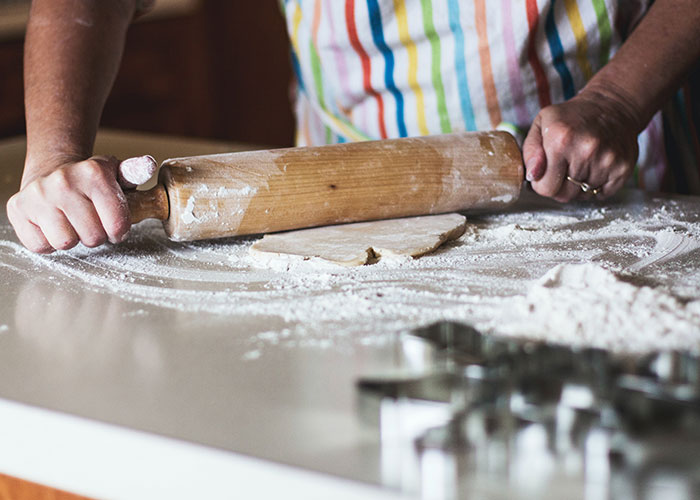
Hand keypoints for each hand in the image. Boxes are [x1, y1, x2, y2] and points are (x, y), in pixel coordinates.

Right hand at [6, 155, 130, 252]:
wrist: (52, 171)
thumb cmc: (91, 182)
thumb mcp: (117, 174)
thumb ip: (135, 172)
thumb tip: (148, 165)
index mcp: (94, 173)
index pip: (117, 225)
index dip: (119, 231)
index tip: (115, 225)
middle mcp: (64, 181)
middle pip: (93, 237)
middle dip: (96, 235)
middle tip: (91, 222)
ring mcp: (38, 195)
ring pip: (66, 243)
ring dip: (72, 238)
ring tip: (72, 222)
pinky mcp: (18, 209)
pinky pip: (40, 245)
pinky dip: (48, 242)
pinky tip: (53, 225)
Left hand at [522, 87, 640, 201]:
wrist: (612, 106)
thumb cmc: (571, 117)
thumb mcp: (541, 124)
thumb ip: (529, 152)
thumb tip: (532, 176)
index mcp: (560, 141)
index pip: (545, 188)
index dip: (543, 183)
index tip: (547, 172)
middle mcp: (586, 151)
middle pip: (564, 195)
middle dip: (560, 186)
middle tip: (565, 167)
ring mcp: (607, 160)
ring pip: (583, 195)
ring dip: (579, 185)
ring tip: (582, 162)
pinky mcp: (623, 168)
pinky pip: (602, 194)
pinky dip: (597, 185)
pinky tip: (596, 166)